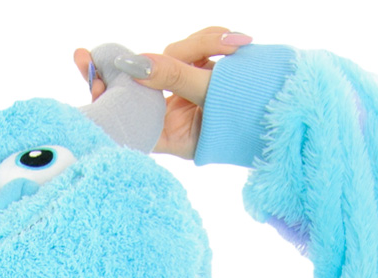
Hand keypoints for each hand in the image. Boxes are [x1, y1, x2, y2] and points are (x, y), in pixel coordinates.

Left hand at [73, 27, 250, 159]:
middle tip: (81, 55)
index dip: (104, 94)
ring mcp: (190, 94)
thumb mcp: (213, 95)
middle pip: (143, 81)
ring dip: (200, 44)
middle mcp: (176, 115)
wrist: (296, 111)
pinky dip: (214, 41)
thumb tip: (134, 61)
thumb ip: (175, 75)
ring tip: (236, 46)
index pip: (129, 116)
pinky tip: (239, 44)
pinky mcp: (205, 74)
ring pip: (174, 56)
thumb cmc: (257, 115)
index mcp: (173, 136)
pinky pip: (198, 49)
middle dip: (127, 63)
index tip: (82, 68)